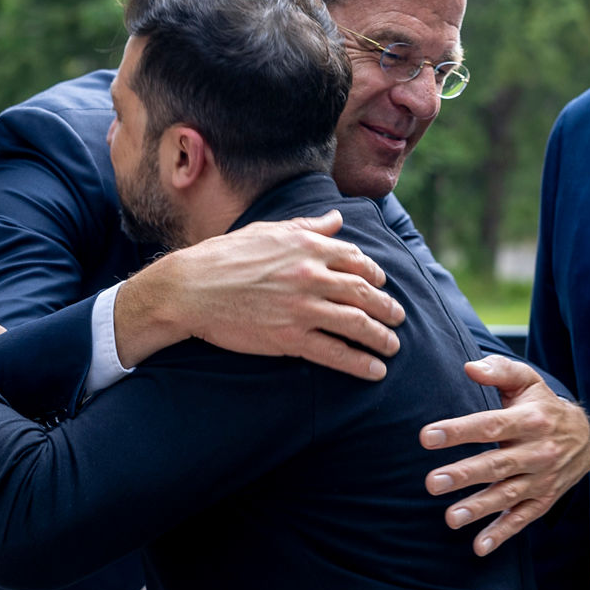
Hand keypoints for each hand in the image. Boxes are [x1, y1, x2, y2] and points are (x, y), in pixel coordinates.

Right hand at [115, 209, 403, 379]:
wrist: (190, 288)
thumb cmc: (223, 257)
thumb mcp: (268, 232)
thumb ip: (307, 227)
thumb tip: (336, 218)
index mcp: (306, 246)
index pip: (354, 259)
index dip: (374, 273)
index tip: (381, 283)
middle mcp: (311, 274)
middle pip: (364, 292)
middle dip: (387, 307)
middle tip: (398, 317)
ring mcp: (303, 307)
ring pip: (357, 323)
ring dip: (381, 336)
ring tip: (393, 346)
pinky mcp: (291, 337)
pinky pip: (336, 352)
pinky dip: (360, 363)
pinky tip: (375, 370)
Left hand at [420, 354, 589, 555]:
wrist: (585, 437)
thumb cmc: (541, 405)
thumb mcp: (526, 380)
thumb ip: (498, 370)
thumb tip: (469, 368)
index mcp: (530, 420)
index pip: (490, 425)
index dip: (458, 431)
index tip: (426, 436)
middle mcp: (538, 451)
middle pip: (497, 464)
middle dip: (463, 475)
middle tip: (431, 483)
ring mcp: (542, 479)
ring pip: (508, 495)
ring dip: (479, 508)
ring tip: (450, 518)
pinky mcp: (543, 500)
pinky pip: (522, 519)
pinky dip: (502, 534)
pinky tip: (479, 546)